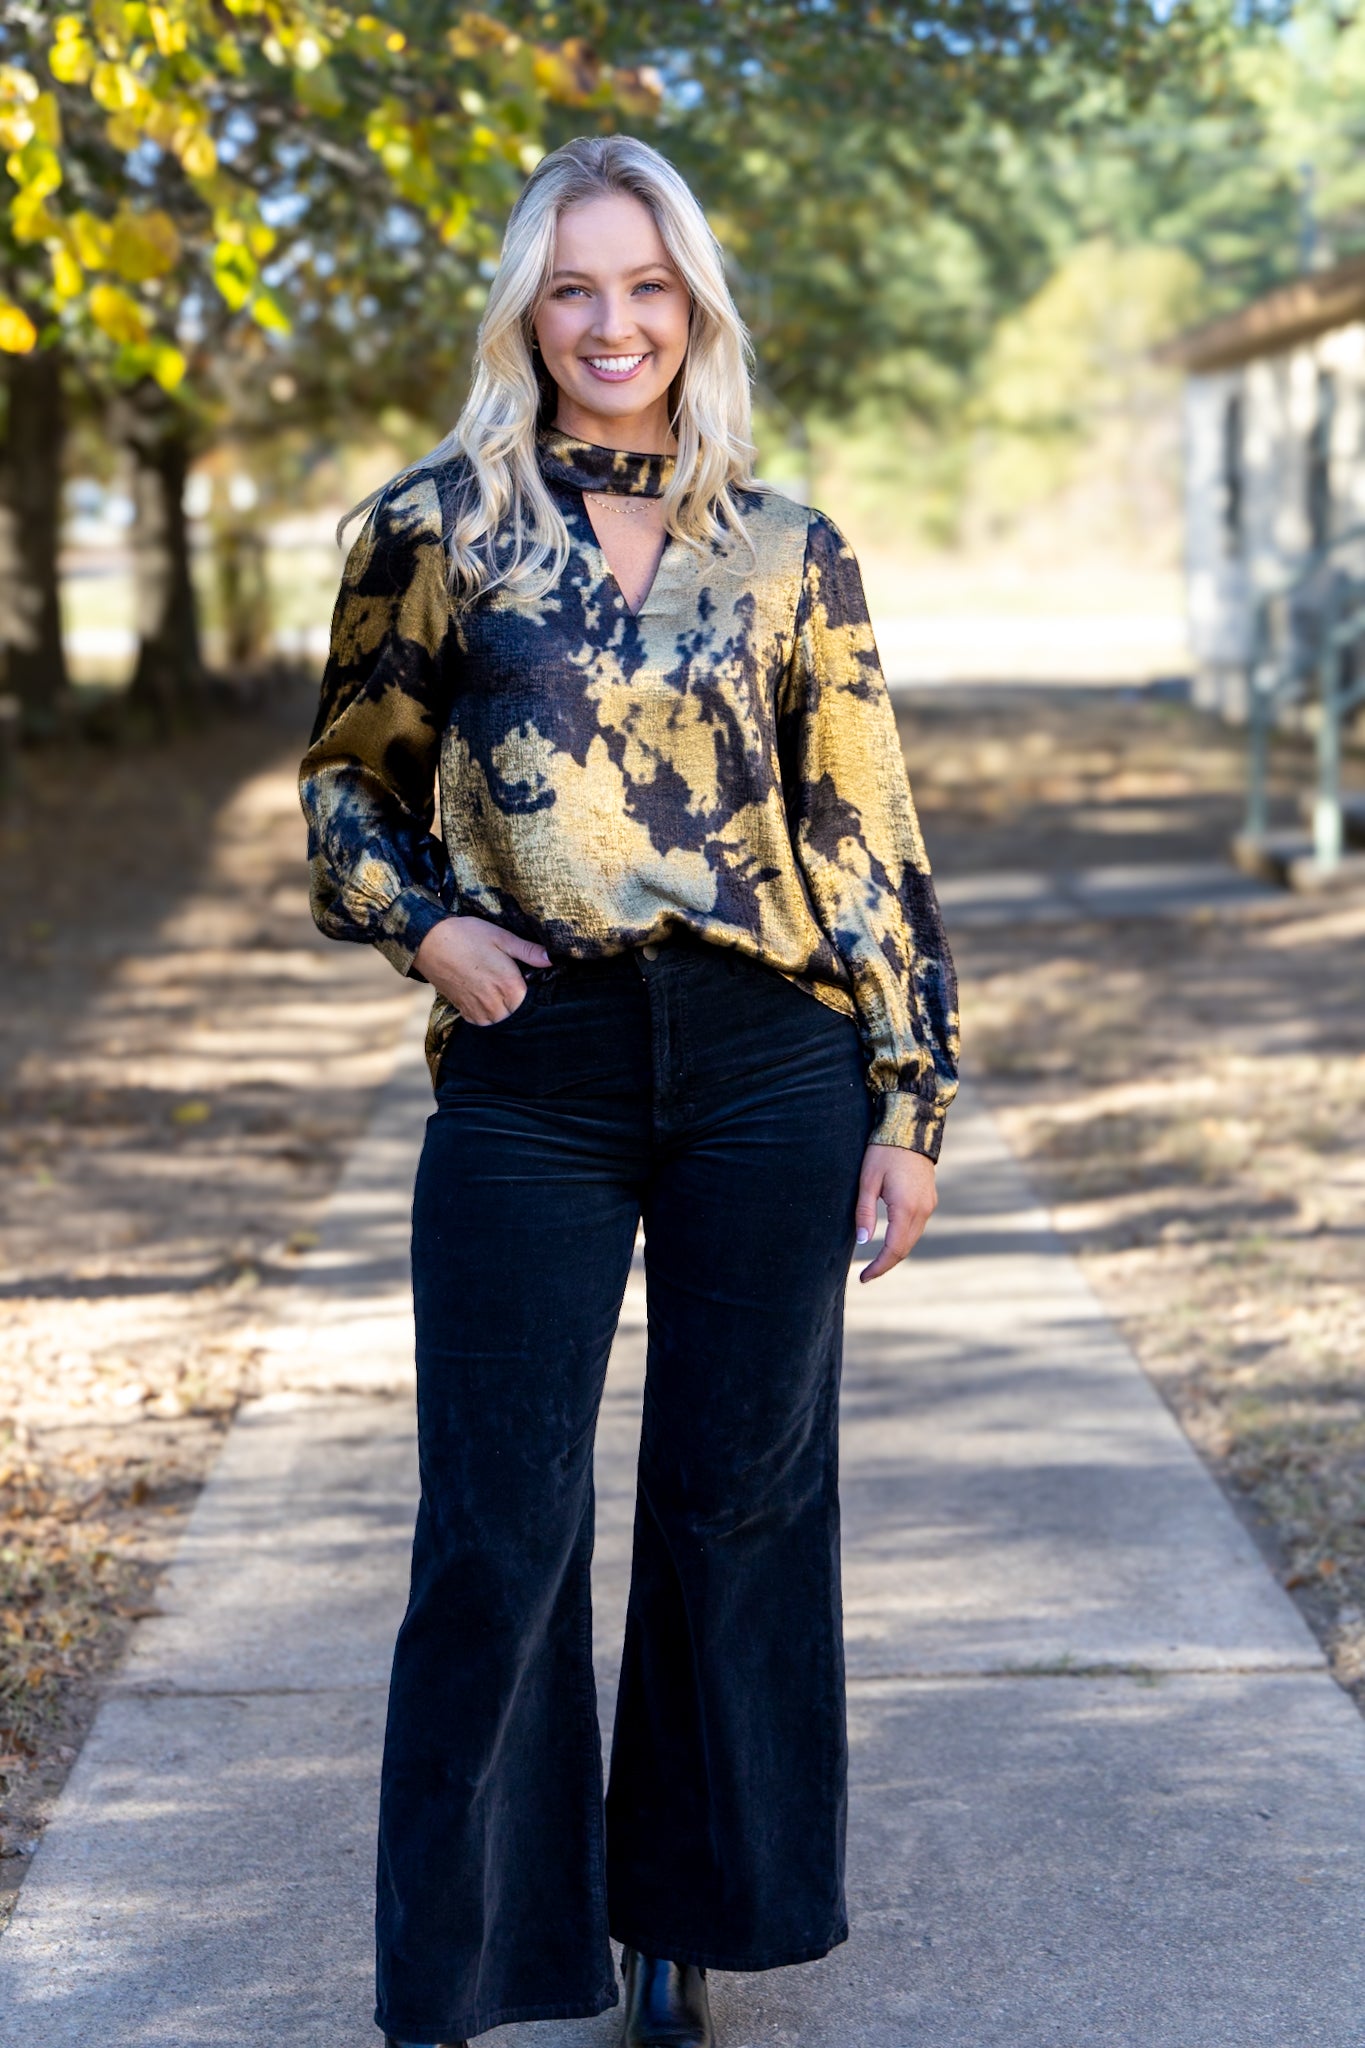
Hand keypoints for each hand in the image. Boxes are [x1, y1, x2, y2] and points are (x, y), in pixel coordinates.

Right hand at [413, 916, 550, 1025]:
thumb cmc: (467, 936)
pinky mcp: (463, 1011)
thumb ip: (529, 951)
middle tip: (512, 984)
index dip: (533, 991)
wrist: (429, 942)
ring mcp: (478, 1010)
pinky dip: (487, 1014)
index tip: (529, 979)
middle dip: (519, 1003)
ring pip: (500, 1021)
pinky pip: (482, 1022)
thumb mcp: (502, 937)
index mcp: (510, 986)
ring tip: (499, 992)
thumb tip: (553, 958)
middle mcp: (495, 1004)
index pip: (533, 1002)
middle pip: (517, 1014)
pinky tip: (486, 998)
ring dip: (504, 1011)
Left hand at [855, 1143, 936, 1281]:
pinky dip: (903, 1238)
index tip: (862, 1278)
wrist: (911, 1127)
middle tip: (866, 1275)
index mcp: (906, 1208)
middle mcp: (922, 1210)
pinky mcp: (929, 1199)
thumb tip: (862, 1241)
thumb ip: (865, 1212)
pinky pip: (917, 1227)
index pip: (893, 1249)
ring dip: (895, 1252)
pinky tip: (890, 1239)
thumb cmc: (884, 1151)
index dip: (878, 1267)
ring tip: (875, 1261)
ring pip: (912, 1239)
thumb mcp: (867, 1181)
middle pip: (905, 1248)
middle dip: (886, 1264)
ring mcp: (929, 1205)